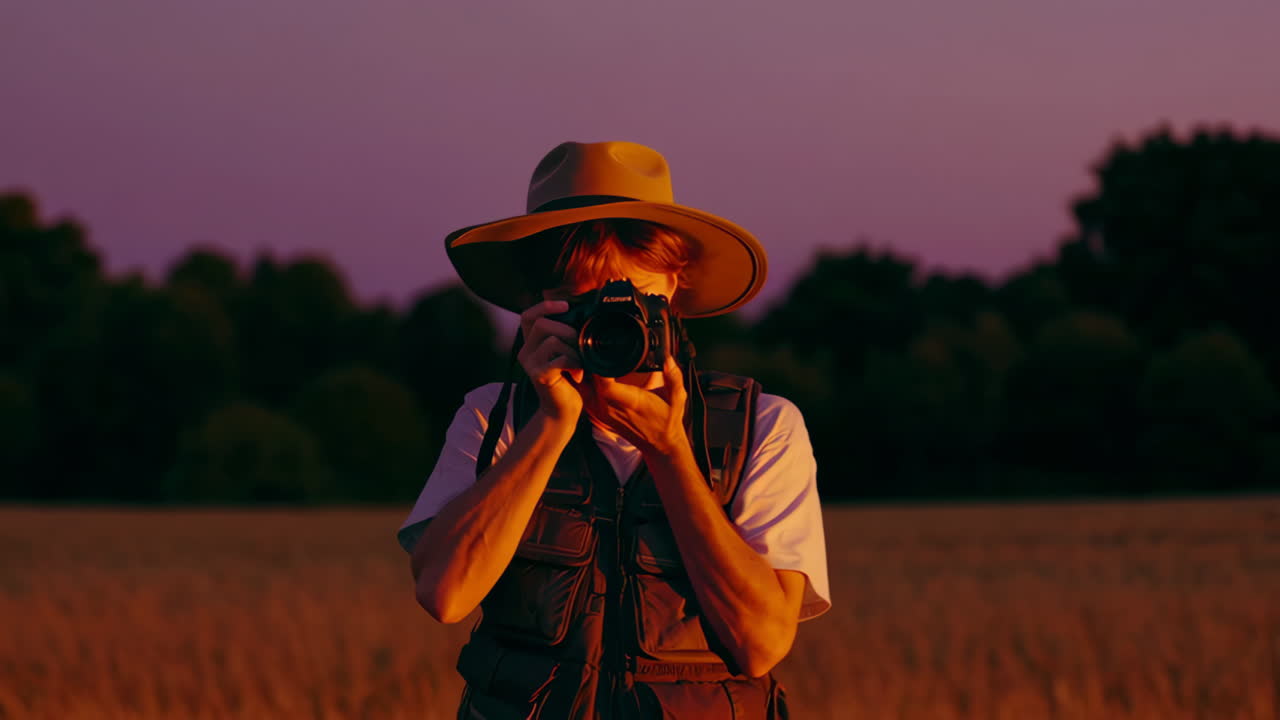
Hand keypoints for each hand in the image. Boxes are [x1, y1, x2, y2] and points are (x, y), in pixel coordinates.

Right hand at [517, 300, 583, 424]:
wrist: (563, 411)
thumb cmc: (568, 380)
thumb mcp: (565, 352)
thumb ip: (564, 336)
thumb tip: (580, 314)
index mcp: (530, 344)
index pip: (528, 316)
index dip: (544, 306)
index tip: (566, 305)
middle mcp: (525, 352)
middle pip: (542, 324)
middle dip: (568, 331)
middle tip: (579, 347)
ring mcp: (530, 364)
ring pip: (552, 340)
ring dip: (574, 350)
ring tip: (579, 364)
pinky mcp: (540, 376)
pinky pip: (560, 358)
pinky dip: (575, 363)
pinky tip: (578, 375)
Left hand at [581, 355, 688, 455]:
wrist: (659, 445)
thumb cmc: (667, 420)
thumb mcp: (677, 399)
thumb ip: (674, 378)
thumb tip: (668, 359)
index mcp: (631, 402)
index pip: (606, 384)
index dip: (600, 367)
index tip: (601, 350)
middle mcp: (612, 408)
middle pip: (588, 381)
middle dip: (588, 362)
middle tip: (592, 344)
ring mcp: (602, 412)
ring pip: (582, 387)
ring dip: (582, 371)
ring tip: (588, 354)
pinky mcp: (598, 414)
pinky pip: (583, 393)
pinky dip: (582, 381)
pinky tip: (587, 369)